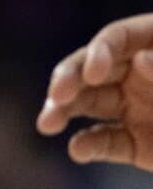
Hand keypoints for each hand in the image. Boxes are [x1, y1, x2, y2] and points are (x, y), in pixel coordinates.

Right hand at [37, 12, 152, 169]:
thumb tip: (141, 60)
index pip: (115, 38)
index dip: (99, 52)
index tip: (94, 74)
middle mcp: (139, 74)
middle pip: (89, 69)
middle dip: (68, 80)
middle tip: (58, 95)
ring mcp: (135, 107)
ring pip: (87, 103)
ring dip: (63, 110)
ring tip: (47, 124)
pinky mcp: (137, 143)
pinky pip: (105, 141)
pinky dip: (88, 146)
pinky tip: (79, 150)